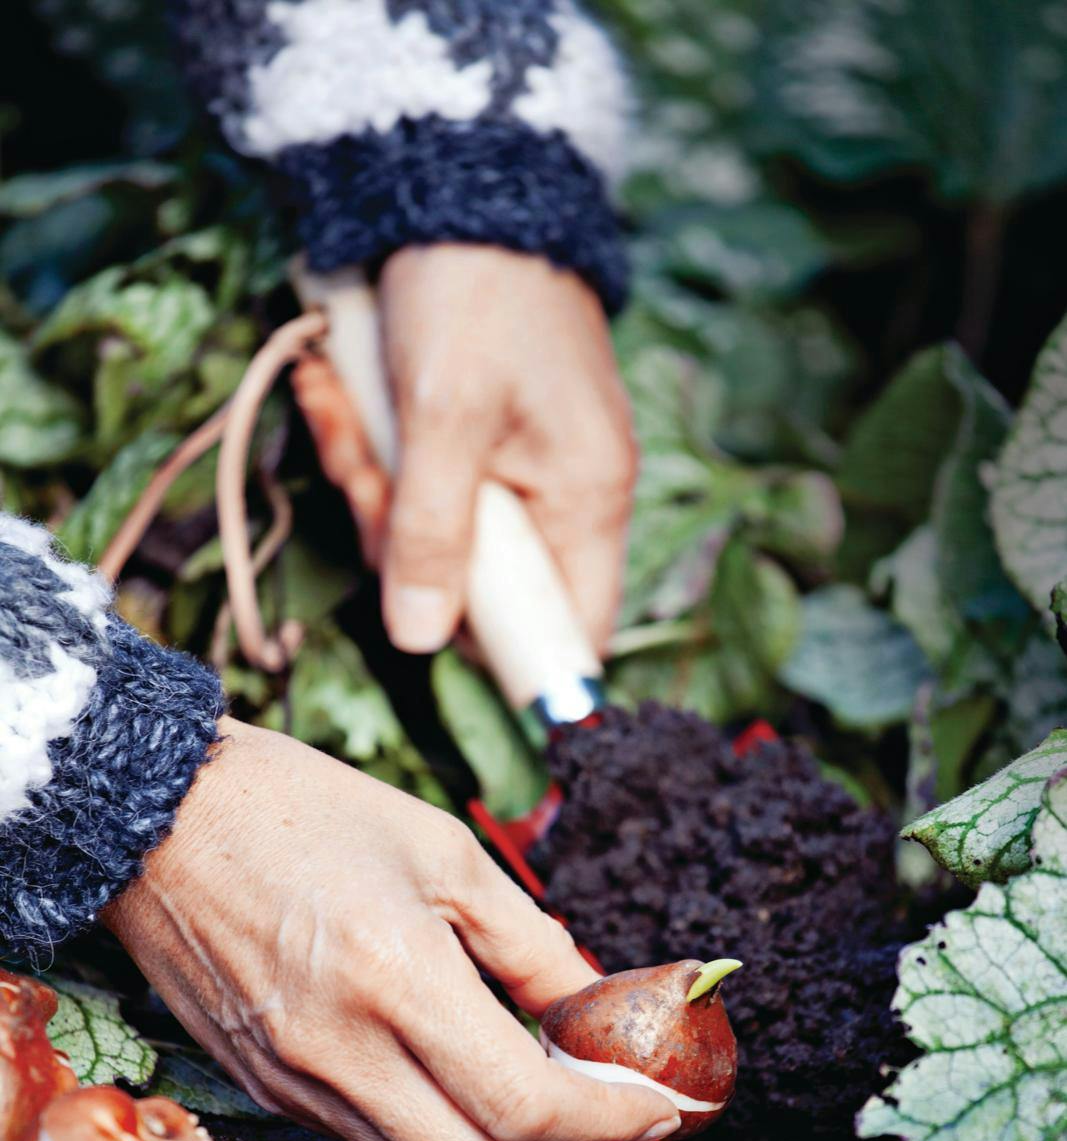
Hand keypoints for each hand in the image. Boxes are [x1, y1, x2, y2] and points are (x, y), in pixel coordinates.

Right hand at [104, 719, 680, 1140]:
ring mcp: (295, 1082)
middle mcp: (340, 1050)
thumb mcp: (442, 852)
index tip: (670, 1109)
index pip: (525, 1104)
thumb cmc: (303, 811)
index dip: (613, 1123)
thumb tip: (601, 1009)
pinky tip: (502, 1126)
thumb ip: (532, 943)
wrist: (155, 818)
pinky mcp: (269, 1088)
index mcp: (394, 975)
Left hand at [297, 244, 636, 656]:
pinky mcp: (475, 438)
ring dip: (370, 485)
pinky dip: (371, 449)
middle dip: (399, 541)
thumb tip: (420, 640)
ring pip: (434, 535)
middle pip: (481, 589)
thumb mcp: (441, 415)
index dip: (506, 655)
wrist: (460, 179)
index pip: (570, 633)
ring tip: (337, 400)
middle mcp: (564, 493)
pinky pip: (417, 483)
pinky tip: (337, 388)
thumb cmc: (470, 288)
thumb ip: (431, 532)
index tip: (428, 627)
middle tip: (360, 471)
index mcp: (586, 496)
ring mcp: (518, 466)